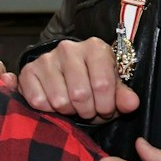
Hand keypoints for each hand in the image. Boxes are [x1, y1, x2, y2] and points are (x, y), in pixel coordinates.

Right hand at [19, 38, 138, 119]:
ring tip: (72, 106)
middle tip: (88, 110)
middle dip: (86, 111)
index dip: (106, 105)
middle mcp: (69, 48)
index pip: (103, 84)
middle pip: (80, 94)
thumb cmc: (93, 82)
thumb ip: (123, 97)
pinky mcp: (28, 71)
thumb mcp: (113, 88)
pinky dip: (48, 110)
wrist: (64, 74)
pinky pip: (38, 101)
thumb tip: (132, 104)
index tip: (106, 110)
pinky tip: (55, 103)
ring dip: (68, 112)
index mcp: (95, 48)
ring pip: (59, 100)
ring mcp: (46, 59)